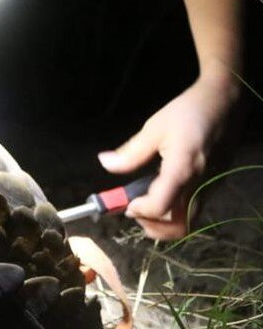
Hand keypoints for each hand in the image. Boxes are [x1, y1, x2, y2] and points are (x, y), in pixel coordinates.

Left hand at [97, 73, 238, 238]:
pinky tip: (163, 193)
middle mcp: (200, 185)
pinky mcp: (216, 185)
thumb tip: (105, 163)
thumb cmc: (187, 111)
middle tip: (134, 210)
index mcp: (182, 170)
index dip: (139, 211)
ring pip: (189, 220)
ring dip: (165, 222)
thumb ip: (131, 153)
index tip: (125, 203)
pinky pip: (196, 208)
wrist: (224, 102)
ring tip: (146, 204)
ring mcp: (212, 187)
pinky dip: (177, 211)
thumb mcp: (154, 128)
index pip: (160, 208)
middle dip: (153, 226)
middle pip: (179, 226)